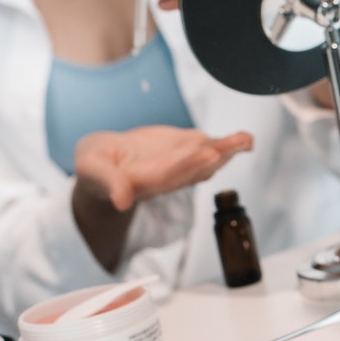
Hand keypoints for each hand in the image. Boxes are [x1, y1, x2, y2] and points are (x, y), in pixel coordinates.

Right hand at [74, 126, 252, 211]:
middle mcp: (168, 177)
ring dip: (228, 150)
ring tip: (245, 139)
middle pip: (196, 168)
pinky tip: (246, 139)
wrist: (107, 161)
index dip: (189, 165)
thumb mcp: (93, 169)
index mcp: (145, 182)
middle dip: (217, 155)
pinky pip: (210, 150)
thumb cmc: (96, 165)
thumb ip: (109, 182)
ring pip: (208, 160)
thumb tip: (121, 201)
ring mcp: (181, 166)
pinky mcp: (186, 153)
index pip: (170, 175)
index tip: (207, 153)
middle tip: (236, 142)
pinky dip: (228, 144)